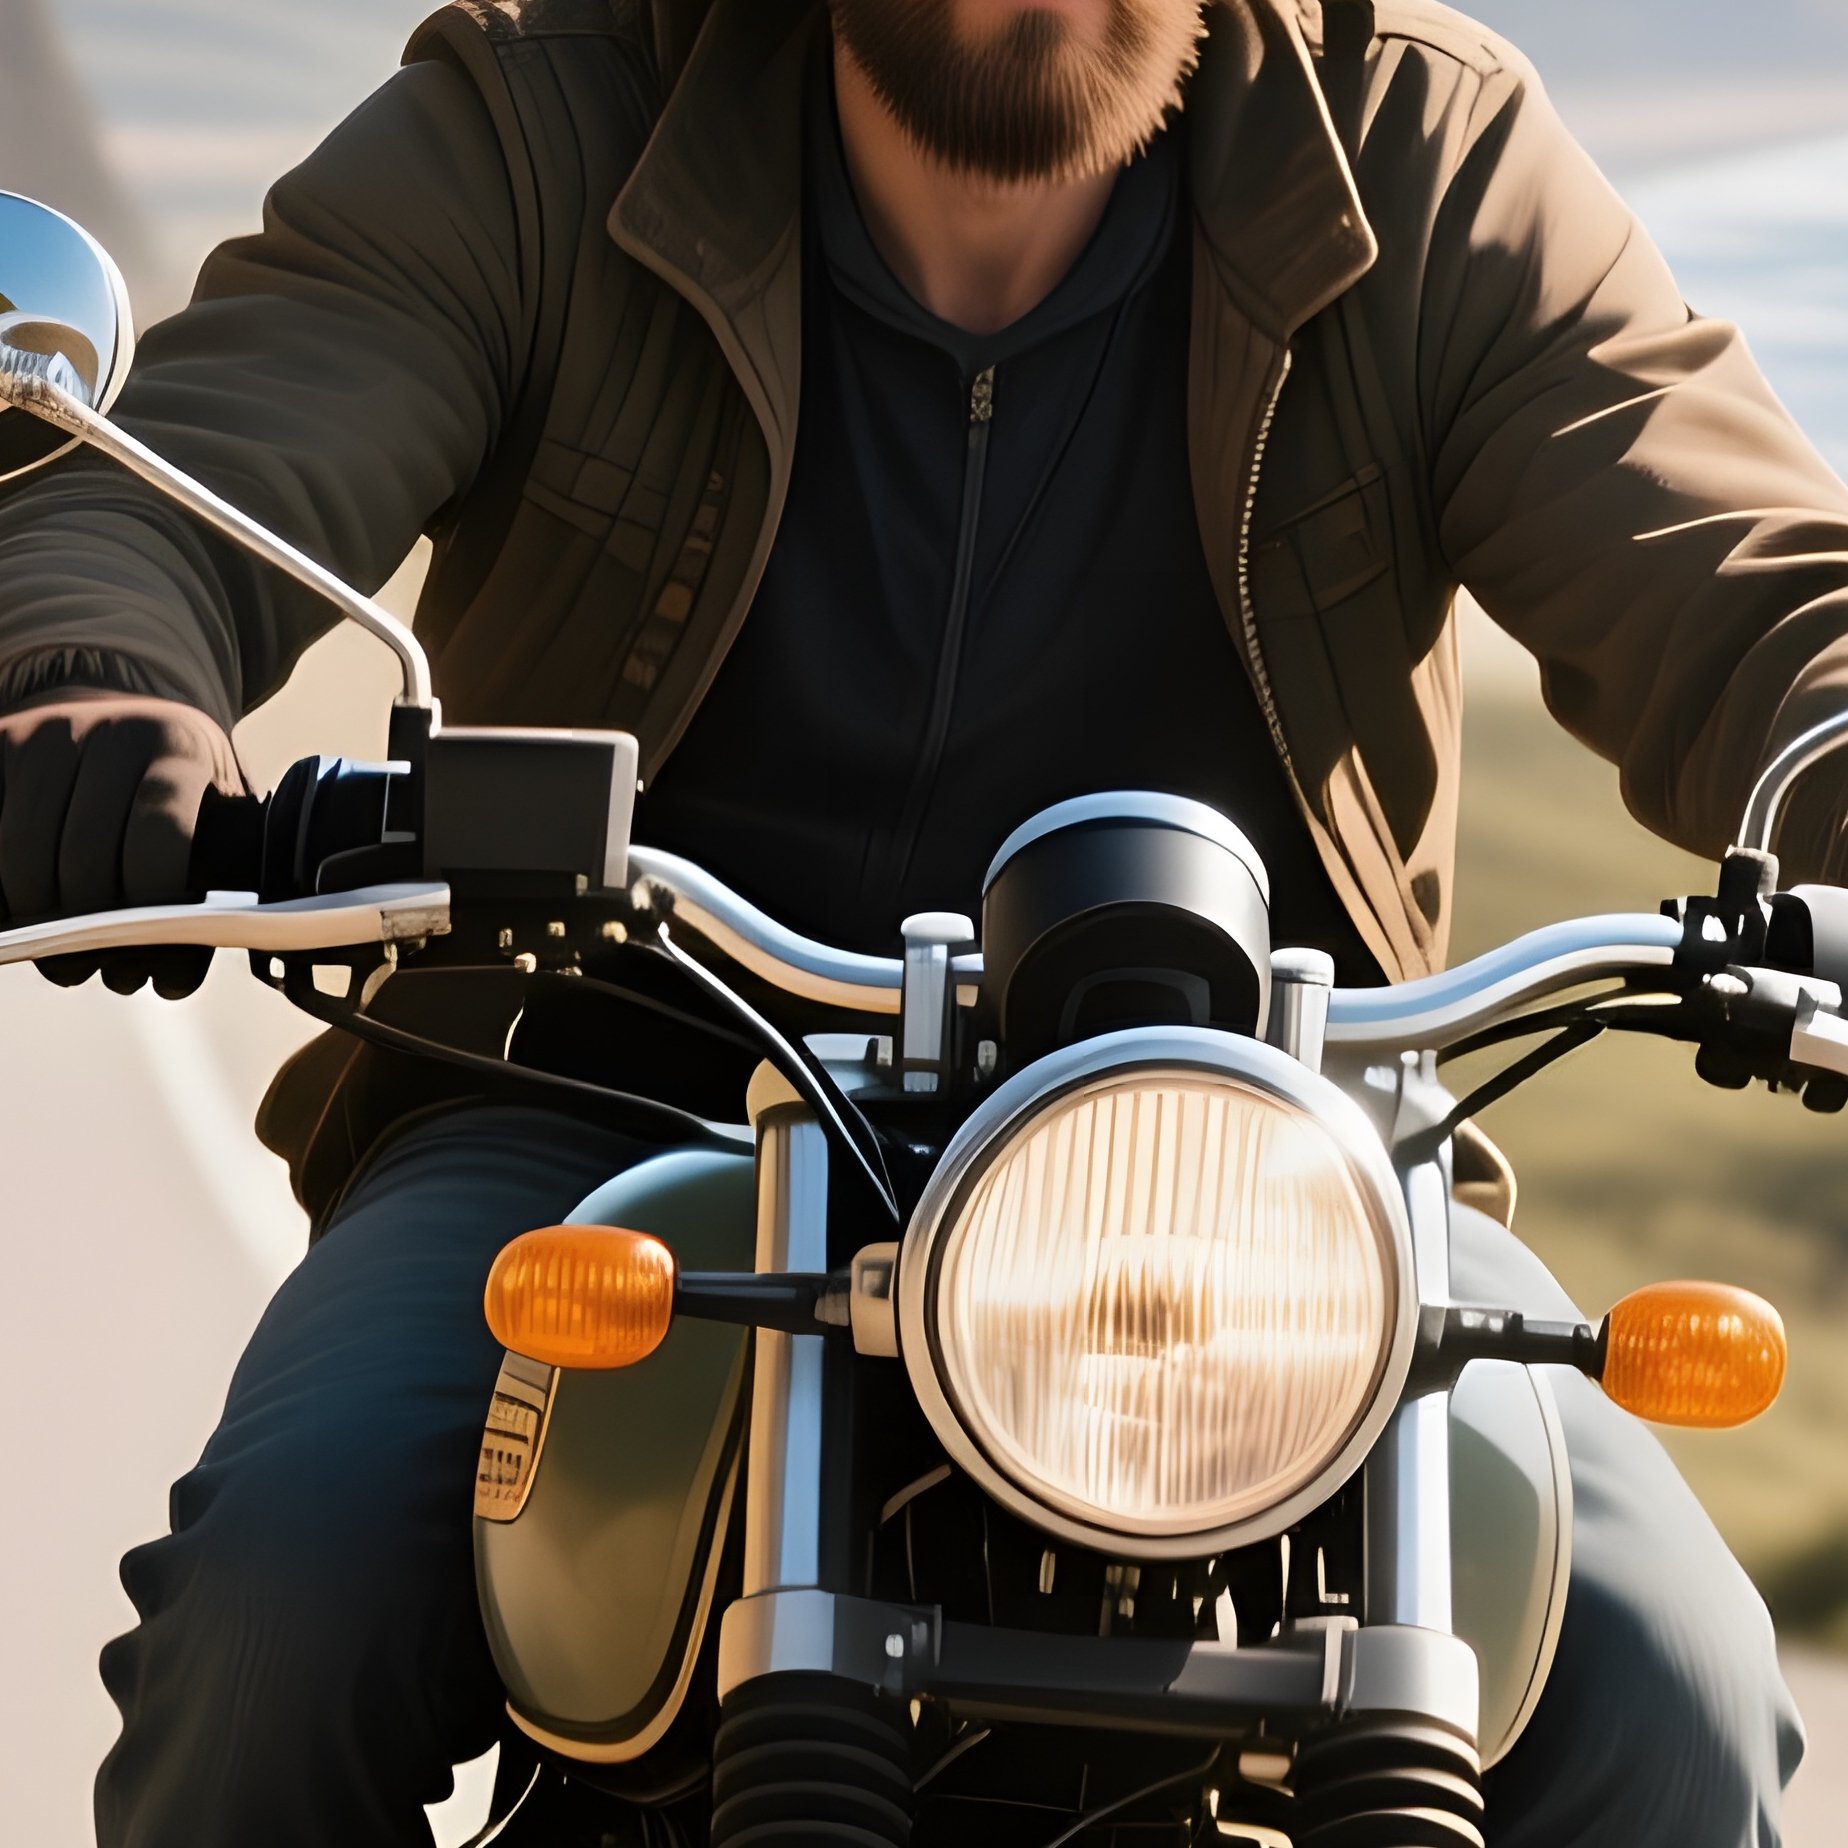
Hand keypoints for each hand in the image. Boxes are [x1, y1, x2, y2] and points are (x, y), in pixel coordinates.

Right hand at [0, 690, 242, 996]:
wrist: (126, 717)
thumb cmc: (186, 781)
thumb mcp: (224, 798)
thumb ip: (231, 853)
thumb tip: (209, 940)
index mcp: (178, 744)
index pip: (160, 826)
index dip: (154, 889)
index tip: (154, 934)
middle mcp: (109, 730)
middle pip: (84, 846)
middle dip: (87, 920)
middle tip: (90, 965)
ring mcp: (47, 732)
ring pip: (23, 845)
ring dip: (35, 910)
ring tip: (56, 952)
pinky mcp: (0, 740)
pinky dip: (2, 884)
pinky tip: (19, 914)